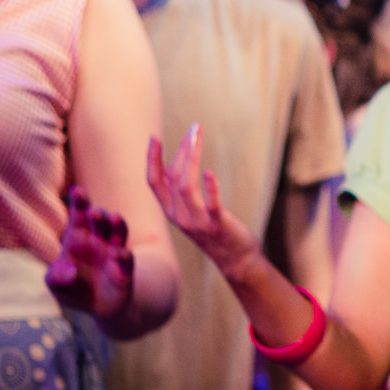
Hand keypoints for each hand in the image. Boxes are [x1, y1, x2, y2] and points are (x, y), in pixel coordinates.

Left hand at [46, 186, 135, 320]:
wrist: (98, 306)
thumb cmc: (73, 286)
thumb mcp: (56, 283)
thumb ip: (57, 277)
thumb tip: (70, 270)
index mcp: (78, 238)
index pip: (79, 217)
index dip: (80, 203)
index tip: (78, 191)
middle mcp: (99, 241)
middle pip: (101, 222)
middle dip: (98, 215)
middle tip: (93, 212)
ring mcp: (114, 254)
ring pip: (119, 234)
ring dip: (117, 225)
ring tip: (113, 218)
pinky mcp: (125, 272)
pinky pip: (127, 261)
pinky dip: (124, 257)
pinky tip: (120, 254)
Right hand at [147, 125, 264, 279]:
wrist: (237, 260)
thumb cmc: (216, 230)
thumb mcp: (193, 209)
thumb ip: (183, 190)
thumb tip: (180, 160)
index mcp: (172, 212)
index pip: (154, 182)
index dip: (152, 160)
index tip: (154, 137)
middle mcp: (179, 217)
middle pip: (172, 178)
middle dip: (181, 151)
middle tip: (194, 129)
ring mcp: (197, 222)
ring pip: (186, 187)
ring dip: (192, 159)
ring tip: (198, 137)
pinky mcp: (217, 226)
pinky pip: (210, 205)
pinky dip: (209, 188)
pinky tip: (210, 172)